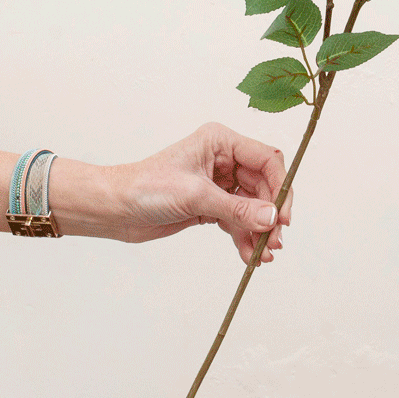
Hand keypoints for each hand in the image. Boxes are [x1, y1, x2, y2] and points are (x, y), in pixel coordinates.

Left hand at [108, 122, 291, 263]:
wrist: (116, 208)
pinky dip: (245, 237)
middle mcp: (224, 159)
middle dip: (270, 215)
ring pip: (253, 206)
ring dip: (260, 230)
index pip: (267, 160)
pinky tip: (248, 255)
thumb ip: (237, 208)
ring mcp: (219, 183)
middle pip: (264, 186)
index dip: (280, 187)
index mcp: (220, 142)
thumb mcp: (195, 196)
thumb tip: (271, 218)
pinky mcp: (211, 204)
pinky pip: (238, 220)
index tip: (282, 216)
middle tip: (275, 241)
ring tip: (264, 255)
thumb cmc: (146, 187)